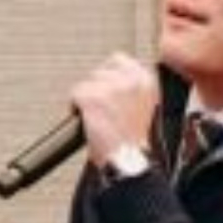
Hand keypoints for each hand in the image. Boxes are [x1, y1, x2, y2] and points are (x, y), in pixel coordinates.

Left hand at [66, 51, 162, 165]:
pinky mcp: (92, 98)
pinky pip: (75, 95)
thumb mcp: (144, 107)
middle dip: (96, 89)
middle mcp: (130, 80)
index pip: (119, 61)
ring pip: (85, 83)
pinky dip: (75, 108)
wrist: (130, 162)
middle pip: (99, 71)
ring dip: (86, 99)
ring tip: (97, 118)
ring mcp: (110, 87)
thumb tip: (111, 82)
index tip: (107, 92)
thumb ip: (130, 89)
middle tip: (102, 110)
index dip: (108, 77)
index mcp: (147, 81)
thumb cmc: (135, 143)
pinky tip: (88, 122)